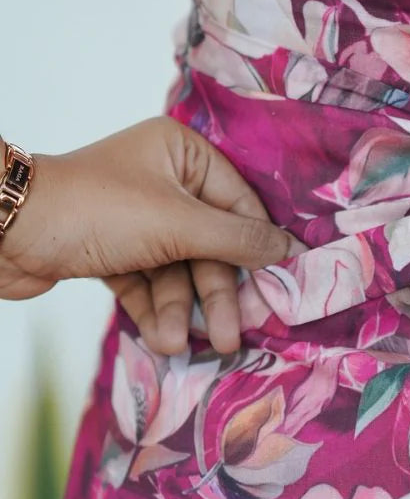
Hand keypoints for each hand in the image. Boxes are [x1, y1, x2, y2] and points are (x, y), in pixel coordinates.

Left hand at [0, 117, 293, 355]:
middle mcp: (162, 180)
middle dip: (215, 293)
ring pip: (177, 268)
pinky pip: (147, 280)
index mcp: (182, 154)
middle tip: (231, 336)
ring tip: (181, 344)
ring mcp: (136, 217)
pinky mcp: (113, 249)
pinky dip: (153, 308)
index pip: (238, 204)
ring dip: (180, 309)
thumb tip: (293, 250)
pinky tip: (159, 338)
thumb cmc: (98, 210)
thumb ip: (237, 240)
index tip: (281, 289)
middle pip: (209, 243)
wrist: (6, 232)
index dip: (258, 248)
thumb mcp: (177, 225)